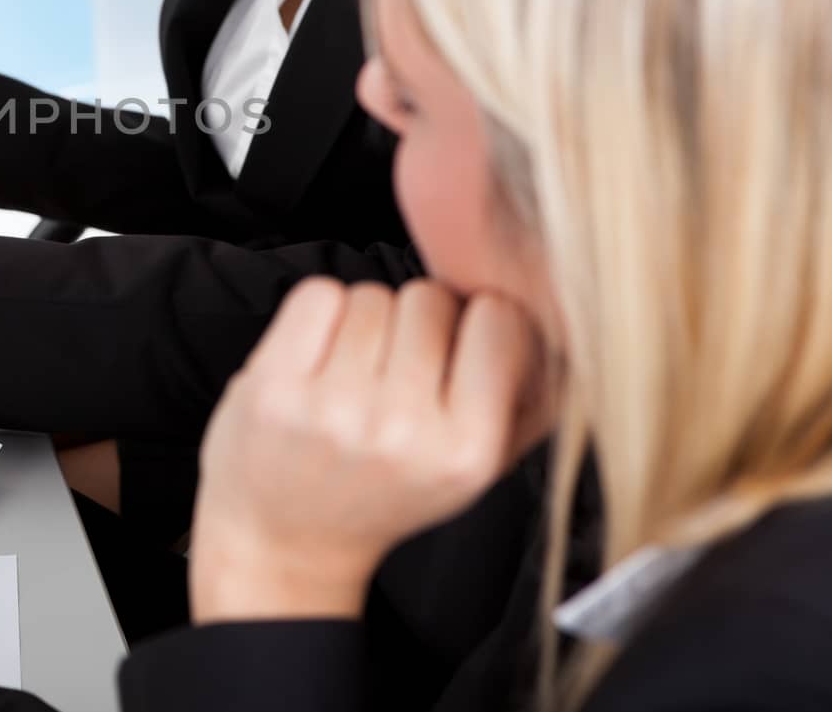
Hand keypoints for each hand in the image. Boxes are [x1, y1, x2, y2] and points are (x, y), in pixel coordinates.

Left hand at [190, 278, 548, 623]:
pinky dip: (319, 314)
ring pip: (372, 294)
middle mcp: (399, 429)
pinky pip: (318, 294)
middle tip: (396, 371)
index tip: (460, 348)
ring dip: (366, 321)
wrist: (287, 538)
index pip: (499, 320)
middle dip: (417, 323)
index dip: (478, 323)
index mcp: (465, 451)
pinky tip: (319, 360)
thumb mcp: (475, 468)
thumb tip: (557, 315)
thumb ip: (527, 398)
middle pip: (429, 298)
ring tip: (354, 375)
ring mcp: (331, 406)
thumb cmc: (383, 491)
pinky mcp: (274, 385)